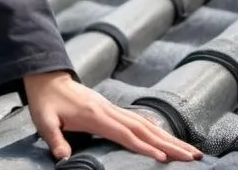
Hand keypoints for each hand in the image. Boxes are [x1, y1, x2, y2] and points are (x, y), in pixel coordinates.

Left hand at [24, 71, 202, 162]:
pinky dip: (156, 129)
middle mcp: (108, 110)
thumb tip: (63, 158)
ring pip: (145, 124)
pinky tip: (167, 137)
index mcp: (95, 115)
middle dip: (169, 144)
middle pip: (143, 129)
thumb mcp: (44, 120)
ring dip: (168, 137)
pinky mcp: (111, 107)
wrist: (46, 77)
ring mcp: (111, 107)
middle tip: (193, 157)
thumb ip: (54, 139)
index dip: (143, 147)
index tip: (164, 159)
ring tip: (190, 150)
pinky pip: (138, 119)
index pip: (124, 134)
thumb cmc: (44, 101)